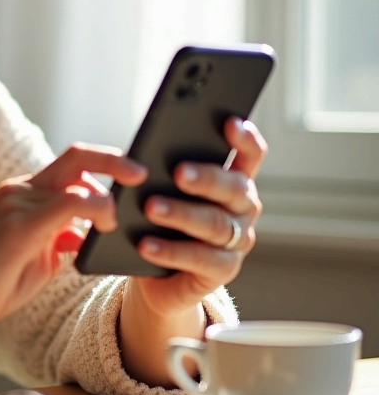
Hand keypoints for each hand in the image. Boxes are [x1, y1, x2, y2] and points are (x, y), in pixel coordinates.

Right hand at [0, 145, 146, 333]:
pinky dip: (98, 209)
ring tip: (132, 213)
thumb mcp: (33, 261)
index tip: (132, 183)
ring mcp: (19, 202)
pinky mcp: (20, 223)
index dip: (105, 170)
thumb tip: (84, 235)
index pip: (71, 168)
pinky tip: (108, 228)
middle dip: (116, 160)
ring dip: (113, 192)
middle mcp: (21, 190)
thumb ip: (58, 242)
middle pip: (77, 156)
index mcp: (23, 196)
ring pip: (78, 177)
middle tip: (143, 174)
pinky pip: (71, 203)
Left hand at [118, 117, 267, 386]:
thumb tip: (147, 153)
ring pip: (214, 224)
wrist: (156, 272)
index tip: (230, 122)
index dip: (245, 139)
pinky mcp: (223, 271)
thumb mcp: (163, 190)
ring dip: (181, 214)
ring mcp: (237, 241)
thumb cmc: (160, 220)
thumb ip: (165, 171)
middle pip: (233, 188)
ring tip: (151, 207)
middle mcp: (244, 209)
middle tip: (177, 172)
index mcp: (234, 181)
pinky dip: (170, 251)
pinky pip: (200, 259)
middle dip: (205, 178)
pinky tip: (145, 245)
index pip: (250, 155)